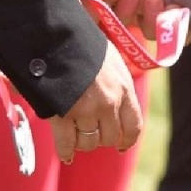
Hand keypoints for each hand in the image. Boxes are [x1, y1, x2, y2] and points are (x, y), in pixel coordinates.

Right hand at [52, 42, 141, 163]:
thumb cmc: (83, 44)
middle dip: (101, 138)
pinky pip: (66, 144)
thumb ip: (117, 82)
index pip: (134, 126)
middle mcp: (109, 103)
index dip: (127, 139)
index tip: (121, 145)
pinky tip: (65, 154)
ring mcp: (86, 111)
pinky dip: (65, 151)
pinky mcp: (63, 116)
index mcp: (123, 88)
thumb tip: (119, 100)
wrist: (56, 36)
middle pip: (110, 138)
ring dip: (82, 142)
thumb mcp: (110, 59)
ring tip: (76, 134)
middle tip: (91, 132)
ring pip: (88, 143)